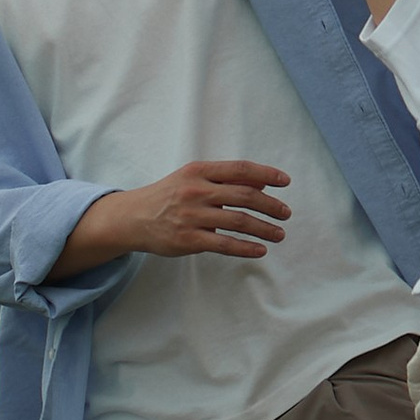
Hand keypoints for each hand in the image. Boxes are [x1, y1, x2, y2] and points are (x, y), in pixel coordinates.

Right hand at [66, 161, 291, 274]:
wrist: (133, 218)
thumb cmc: (168, 196)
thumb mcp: (193, 179)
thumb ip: (225, 180)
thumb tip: (262, 185)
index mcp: (199, 171)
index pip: (240, 169)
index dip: (266, 174)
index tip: (285, 181)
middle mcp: (196, 190)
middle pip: (245, 195)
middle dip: (271, 205)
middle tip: (286, 213)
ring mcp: (191, 215)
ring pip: (238, 221)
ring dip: (264, 228)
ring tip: (279, 234)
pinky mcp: (188, 239)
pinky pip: (224, 244)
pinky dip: (246, 247)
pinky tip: (260, 250)